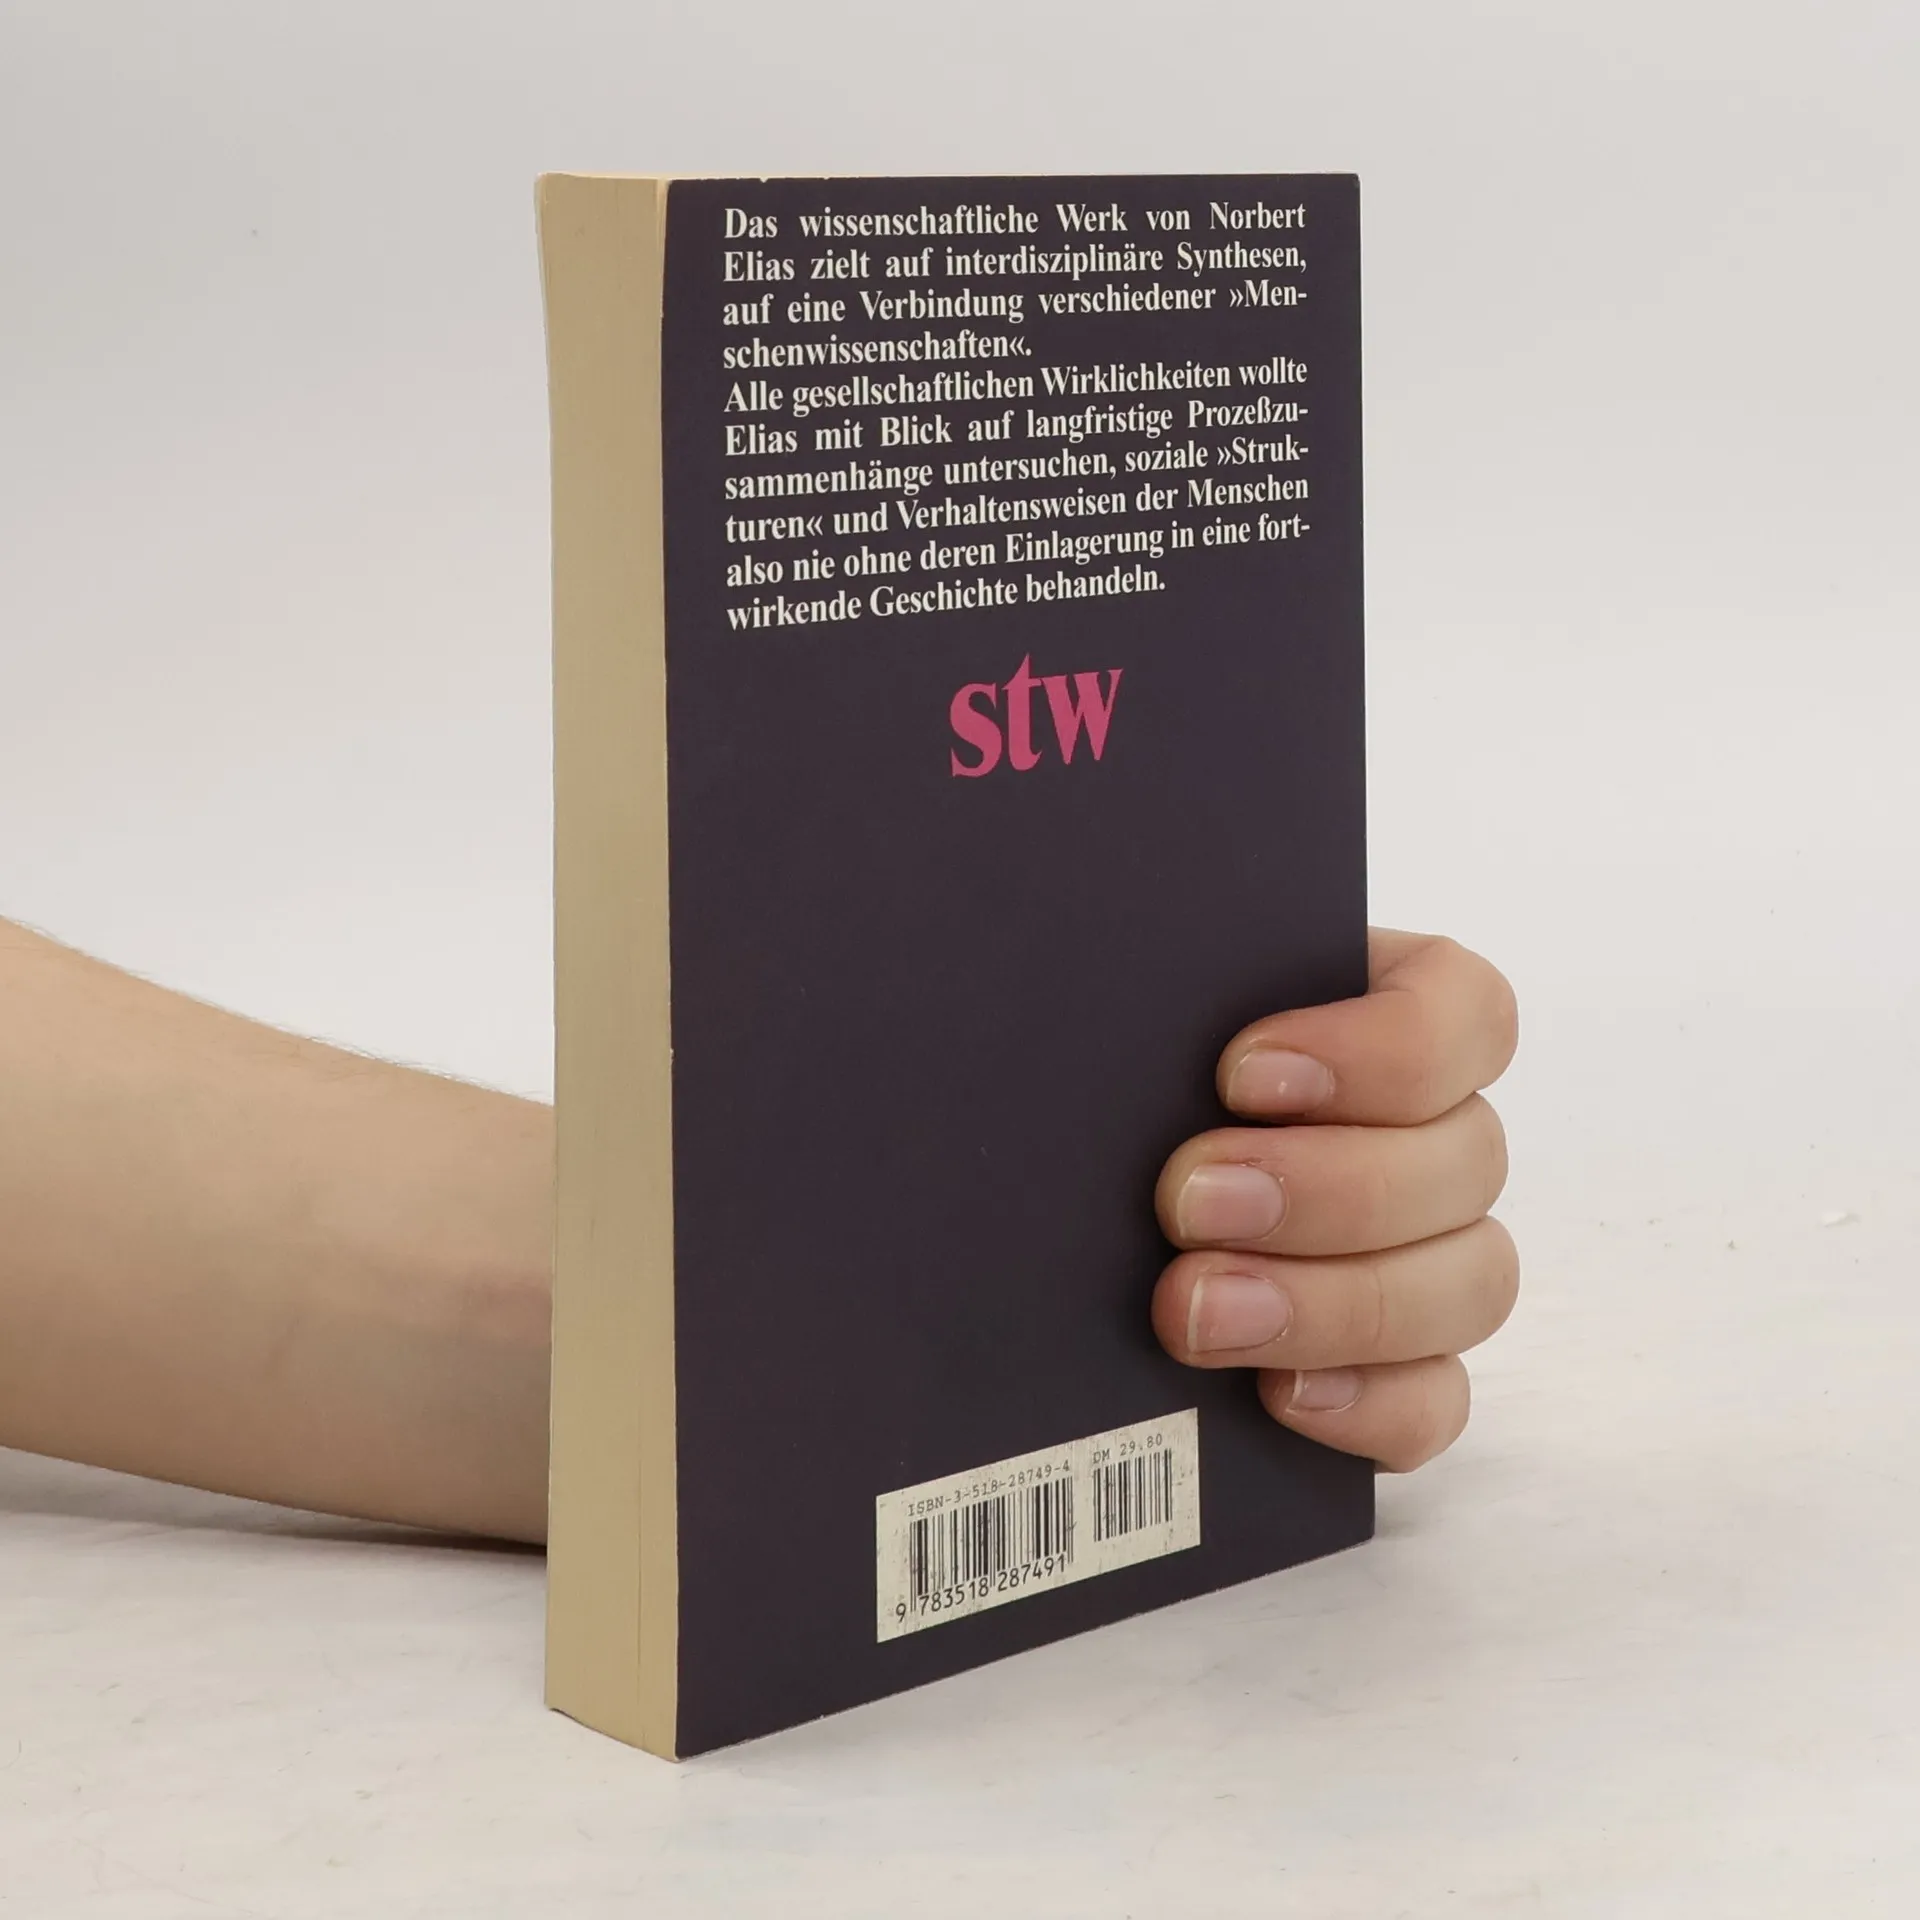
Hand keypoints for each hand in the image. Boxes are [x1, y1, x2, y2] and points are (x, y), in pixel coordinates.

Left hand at [1151, 930, 1518, 1471]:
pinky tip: (1277, 1393)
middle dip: (1323, 1189)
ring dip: (1335, 1302)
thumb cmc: (1108, 1083)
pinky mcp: (1399, 1371)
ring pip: (1467, 1285)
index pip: (1465, 1012)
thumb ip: (1162, 1005)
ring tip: (1198, 1307)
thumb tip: (1126, 993)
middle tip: (1185, 1200)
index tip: (1241, 1073)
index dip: (1384, 1048)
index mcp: (1389, 1017)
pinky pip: (1434, 1402)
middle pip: (1466, 1162)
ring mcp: (1431, 1261)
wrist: (1057, 1197)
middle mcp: (1431, 1138)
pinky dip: (1369, 1403)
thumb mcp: (1134, 1021)